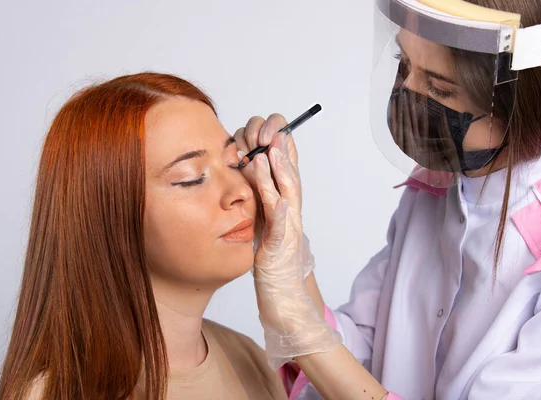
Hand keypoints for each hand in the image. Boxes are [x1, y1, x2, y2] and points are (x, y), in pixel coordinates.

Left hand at [233, 115, 341, 369]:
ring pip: (288, 194)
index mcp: (283, 201)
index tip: (268, 128)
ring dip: (281, 173)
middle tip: (271, 130)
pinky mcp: (281, 246)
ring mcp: (289, 227)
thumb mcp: (263, 217)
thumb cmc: (270, 254)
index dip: (278, 144)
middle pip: (289, 173)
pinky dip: (282, 213)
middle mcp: (290, 210)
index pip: (285, 166)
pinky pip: (283, 227)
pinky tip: (280, 200)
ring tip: (272, 153)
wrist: (282, 290)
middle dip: (280, 150)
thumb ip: (261, 193)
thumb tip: (250, 167)